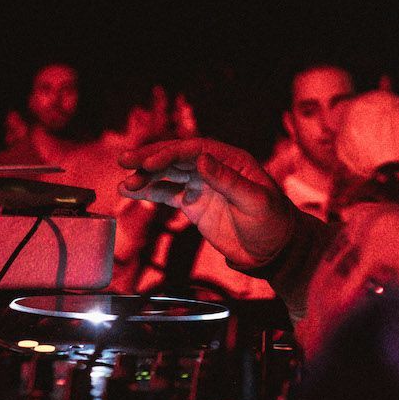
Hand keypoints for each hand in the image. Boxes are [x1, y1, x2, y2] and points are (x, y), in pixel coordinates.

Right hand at [118, 138, 298, 268]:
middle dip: (150, 159)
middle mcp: (213, 167)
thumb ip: (228, 181)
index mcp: (231, 160)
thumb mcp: (255, 201)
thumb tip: (201, 158)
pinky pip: (168, 193)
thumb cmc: (272, 222)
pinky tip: (131, 192)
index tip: (149, 163)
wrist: (274, 250)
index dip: (170, 153)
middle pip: (176, 157)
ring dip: (145, 177)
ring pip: (168, 175)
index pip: (194, 149)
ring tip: (125, 185)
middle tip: (125, 161)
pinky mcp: (194, 204)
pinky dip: (150, 192)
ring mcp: (202, 185)